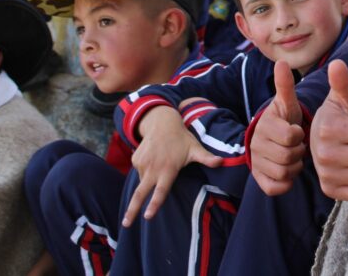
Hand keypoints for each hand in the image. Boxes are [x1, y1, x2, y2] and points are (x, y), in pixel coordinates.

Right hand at [121, 105, 221, 226]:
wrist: (162, 123)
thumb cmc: (182, 139)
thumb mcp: (195, 148)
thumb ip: (206, 158)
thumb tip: (222, 162)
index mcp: (168, 169)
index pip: (161, 190)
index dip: (154, 204)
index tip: (147, 216)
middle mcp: (153, 168)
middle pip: (141, 193)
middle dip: (132, 210)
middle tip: (125, 224)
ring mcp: (142, 164)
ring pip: (143, 181)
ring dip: (149, 180)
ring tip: (162, 162)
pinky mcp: (135, 160)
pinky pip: (140, 171)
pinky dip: (147, 170)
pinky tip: (155, 158)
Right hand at [250, 60, 306, 195]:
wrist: (274, 139)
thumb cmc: (286, 119)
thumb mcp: (288, 103)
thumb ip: (285, 85)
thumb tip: (281, 62)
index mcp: (265, 125)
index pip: (290, 136)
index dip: (299, 136)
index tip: (298, 131)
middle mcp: (256, 144)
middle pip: (287, 156)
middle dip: (298, 152)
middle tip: (299, 145)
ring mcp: (256, 163)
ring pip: (283, 173)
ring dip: (294, 166)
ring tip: (295, 156)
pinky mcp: (258, 179)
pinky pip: (275, 187)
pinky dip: (286, 181)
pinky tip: (289, 170)